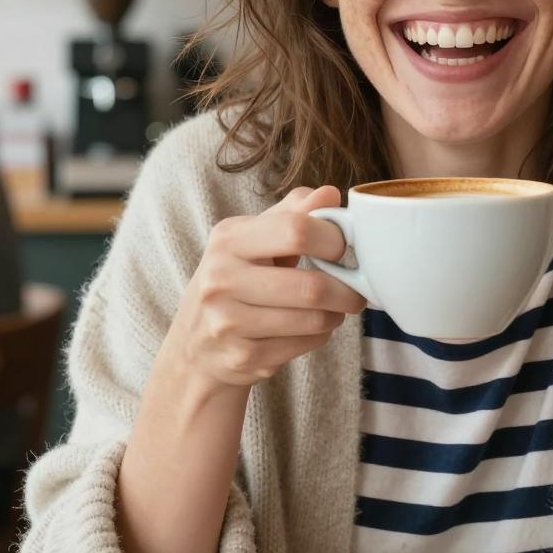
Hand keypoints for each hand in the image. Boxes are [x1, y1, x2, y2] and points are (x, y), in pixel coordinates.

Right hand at [167, 185, 363, 389]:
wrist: (196, 344)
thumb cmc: (237, 279)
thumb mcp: (254, 238)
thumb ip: (293, 212)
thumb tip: (330, 194)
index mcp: (228, 238)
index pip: (296, 230)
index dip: (333, 240)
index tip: (343, 248)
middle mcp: (221, 279)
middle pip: (310, 286)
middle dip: (346, 290)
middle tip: (356, 290)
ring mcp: (228, 322)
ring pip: (313, 319)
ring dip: (335, 314)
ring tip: (333, 307)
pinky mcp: (242, 357)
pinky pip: (305, 344)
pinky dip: (319, 336)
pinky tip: (309, 327)